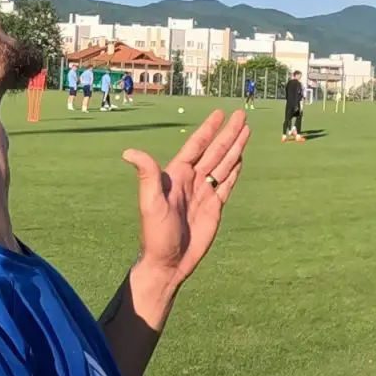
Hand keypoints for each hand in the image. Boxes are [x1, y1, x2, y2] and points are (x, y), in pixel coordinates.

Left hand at [121, 110, 249, 291]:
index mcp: (177, 175)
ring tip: (247, 131)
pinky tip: (241, 159)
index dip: (208, 129)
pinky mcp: (214, 207)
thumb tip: (128, 152)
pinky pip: (227, 184)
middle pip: (215, 151)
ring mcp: (204, 193)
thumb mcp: (150, 202)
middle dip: (228, 133)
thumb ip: (147, 175)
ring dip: (235, 148)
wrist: (169, 262)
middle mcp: (192, 180)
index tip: (220, 114)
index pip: (196, 146)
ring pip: (224, 164)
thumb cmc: (156, 233)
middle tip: (242, 115)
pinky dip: (235, 171)